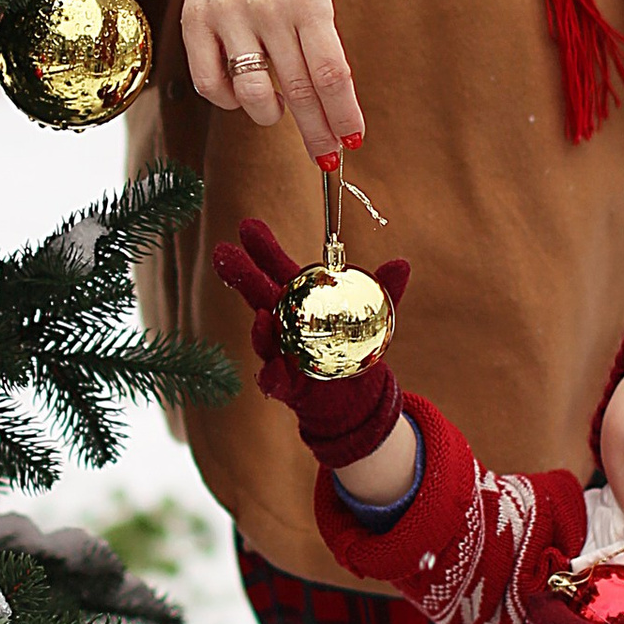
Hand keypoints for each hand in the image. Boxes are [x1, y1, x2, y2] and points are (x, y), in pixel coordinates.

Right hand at [169, 0, 364, 162]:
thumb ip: (319, 39)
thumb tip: (328, 103)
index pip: (331, 74)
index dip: (343, 114)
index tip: (353, 139)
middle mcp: (268, 9)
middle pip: (298, 91)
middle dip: (317, 131)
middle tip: (326, 155)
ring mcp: (228, 16)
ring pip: (252, 94)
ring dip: (270, 115)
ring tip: (278, 111)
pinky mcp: (194, 21)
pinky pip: (211, 84)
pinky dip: (231, 100)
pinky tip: (242, 92)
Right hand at [211, 216, 410, 468]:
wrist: (356, 399)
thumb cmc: (357, 348)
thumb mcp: (375, 317)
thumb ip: (385, 291)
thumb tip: (402, 264)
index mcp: (301, 301)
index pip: (277, 270)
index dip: (262, 249)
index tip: (247, 225)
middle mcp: (283, 324)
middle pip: (257, 297)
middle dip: (240, 275)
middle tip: (221, 253)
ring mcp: (280, 355)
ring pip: (263, 339)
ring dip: (258, 328)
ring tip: (260, 315)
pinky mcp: (286, 386)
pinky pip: (272, 380)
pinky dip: (270, 375)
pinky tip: (271, 369)